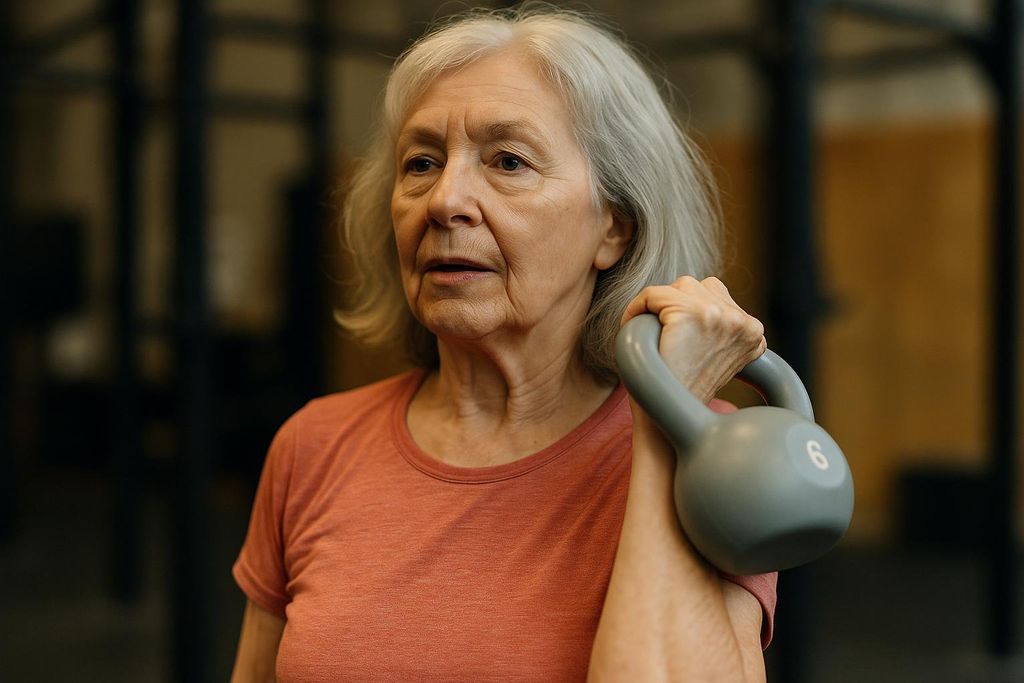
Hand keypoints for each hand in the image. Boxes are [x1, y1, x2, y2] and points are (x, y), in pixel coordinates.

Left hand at [620, 276, 766, 406]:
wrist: (667, 426)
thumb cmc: (681, 396)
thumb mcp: (712, 359)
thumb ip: (715, 333)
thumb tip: (704, 305)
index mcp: (753, 334)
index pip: (716, 297)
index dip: (685, 310)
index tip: (667, 333)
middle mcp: (744, 323)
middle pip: (699, 288)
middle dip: (672, 304)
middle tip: (653, 332)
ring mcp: (720, 316)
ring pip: (679, 287)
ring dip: (656, 304)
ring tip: (646, 331)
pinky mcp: (691, 314)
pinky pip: (653, 294)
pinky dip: (637, 307)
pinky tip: (630, 327)